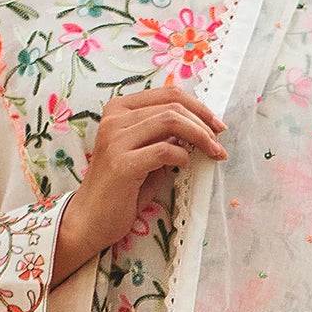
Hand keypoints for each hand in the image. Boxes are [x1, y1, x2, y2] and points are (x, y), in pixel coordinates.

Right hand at [50, 83, 226, 286]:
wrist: (91, 218)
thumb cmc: (121, 189)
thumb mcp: (145, 155)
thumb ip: (163, 138)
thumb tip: (196, 130)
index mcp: (119, 109)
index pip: (167, 93)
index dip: (198, 107)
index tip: (217, 125)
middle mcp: (115, 117)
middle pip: (172, 106)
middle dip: (204, 123)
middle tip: (220, 143)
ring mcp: (116, 138)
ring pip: (170, 121)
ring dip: (199, 137)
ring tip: (213, 153)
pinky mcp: (122, 163)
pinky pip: (163, 150)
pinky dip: (182, 156)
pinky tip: (187, 165)